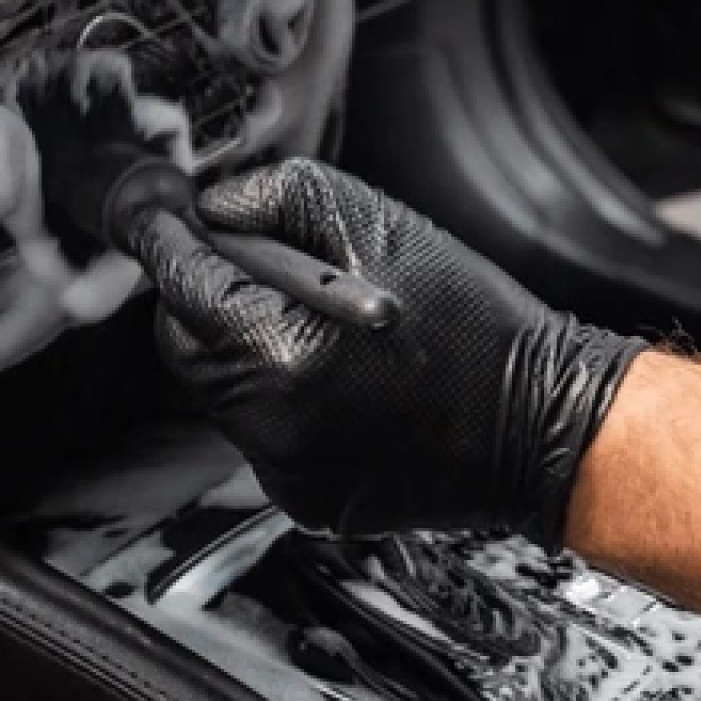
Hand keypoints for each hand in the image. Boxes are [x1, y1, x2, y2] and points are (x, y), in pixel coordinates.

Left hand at [129, 160, 643, 545]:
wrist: (542, 423)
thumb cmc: (473, 321)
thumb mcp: (374, 221)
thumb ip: (275, 198)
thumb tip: (210, 211)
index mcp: (282, 349)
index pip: (183, 287)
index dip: (169, 244)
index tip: (158, 219)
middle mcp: (273, 423)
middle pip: (185, 348)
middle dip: (209, 303)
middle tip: (265, 274)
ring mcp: (288, 472)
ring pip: (221, 396)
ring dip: (246, 354)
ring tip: (324, 333)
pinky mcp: (307, 502)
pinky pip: (261, 440)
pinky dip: (280, 406)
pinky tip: (343, 386)